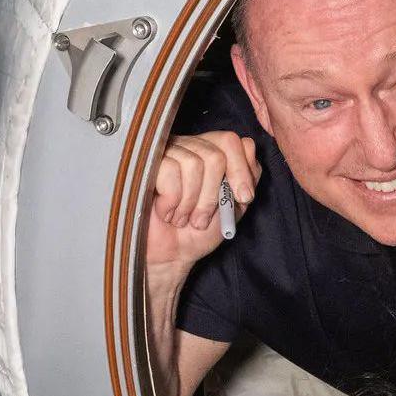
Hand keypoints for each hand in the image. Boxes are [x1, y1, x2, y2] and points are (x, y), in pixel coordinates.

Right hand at [145, 131, 260, 274]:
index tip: (243, 198)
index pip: (231, 141)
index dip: (241, 170)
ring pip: (193, 164)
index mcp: (210, 153)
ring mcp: (166, 153)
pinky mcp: (146, 164)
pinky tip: (166, 212)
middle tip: (201, 218)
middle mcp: (189, 147)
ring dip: (191, 202)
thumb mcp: (235, 205)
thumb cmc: (199, 231)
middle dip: (212, 196)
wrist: (171, 255)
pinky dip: (172, 201)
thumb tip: (249, 147)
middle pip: (215, 156)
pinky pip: (169, 170)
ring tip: (183, 217)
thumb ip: (248, 177)